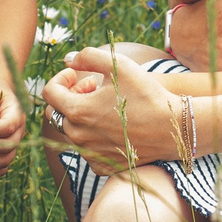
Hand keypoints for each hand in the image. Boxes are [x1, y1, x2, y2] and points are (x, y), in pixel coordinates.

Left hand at [42, 47, 188, 173]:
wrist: (172, 128)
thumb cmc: (147, 94)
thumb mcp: (118, 65)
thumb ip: (88, 56)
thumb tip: (68, 59)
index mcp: (77, 111)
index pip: (49, 93)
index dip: (60, 78)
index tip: (76, 74)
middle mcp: (79, 136)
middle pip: (56, 113)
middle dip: (69, 96)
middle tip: (90, 87)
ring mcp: (90, 153)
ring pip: (71, 131)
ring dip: (81, 115)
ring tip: (104, 104)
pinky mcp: (103, 165)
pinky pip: (86, 149)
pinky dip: (92, 135)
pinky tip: (111, 125)